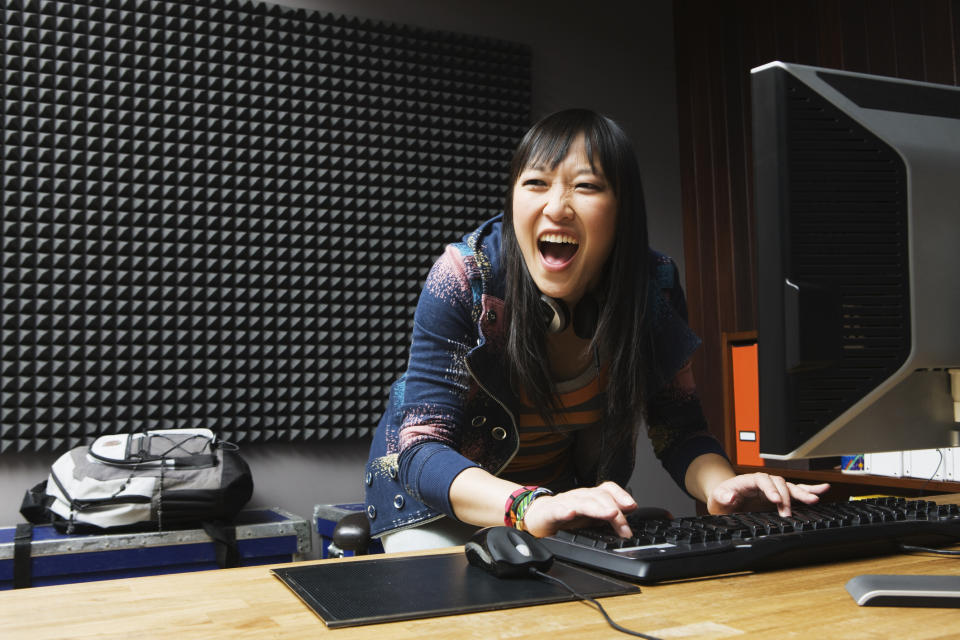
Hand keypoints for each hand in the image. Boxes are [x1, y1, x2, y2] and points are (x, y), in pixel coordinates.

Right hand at [521, 481, 637, 537]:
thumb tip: (629, 517)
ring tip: (610, 514)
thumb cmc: (565, 515)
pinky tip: (570, 515)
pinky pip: (558, 510)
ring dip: (597, 508)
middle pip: (598, 497)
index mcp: (590, 497)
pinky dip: (564, 511)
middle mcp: (579, 496)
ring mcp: (565, 503)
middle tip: (624, 525)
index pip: (607, 489)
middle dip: (614, 510)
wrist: (537, 516)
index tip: (632, 506)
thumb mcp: (591, 516)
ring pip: (583, 502)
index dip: (621, 495)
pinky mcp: (550, 512)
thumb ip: (610, 516)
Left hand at [707, 473, 829, 516]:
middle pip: (778, 483)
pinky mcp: (778, 495)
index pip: (761, 480)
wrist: (724, 499)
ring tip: (814, 498)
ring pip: (789, 486)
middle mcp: (762, 482)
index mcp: (747, 480)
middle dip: (785, 496)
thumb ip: (722, 496)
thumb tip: (730, 496)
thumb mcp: (716, 498)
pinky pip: (795, 490)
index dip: (769, 489)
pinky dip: (808, 489)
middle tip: (789, 511)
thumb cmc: (721, 498)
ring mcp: (771, 488)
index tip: (775, 500)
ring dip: (802, 492)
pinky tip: (822, 490)